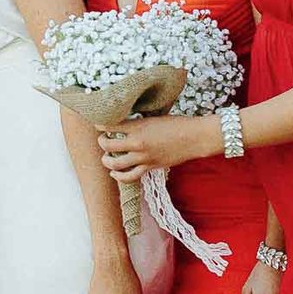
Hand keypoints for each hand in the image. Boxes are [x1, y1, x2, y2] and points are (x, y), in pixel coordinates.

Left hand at [98, 114, 218, 179]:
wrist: (194, 138)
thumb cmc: (177, 124)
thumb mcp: (154, 117)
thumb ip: (138, 123)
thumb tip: (124, 123)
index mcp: (138, 127)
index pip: (110, 126)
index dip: (100, 125)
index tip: (98, 124)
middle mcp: (137, 143)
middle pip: (108, 145)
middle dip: (101, 142)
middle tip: (102, 139)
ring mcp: (143, 157)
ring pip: (115, 163)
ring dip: (106, 160)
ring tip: (105, 157)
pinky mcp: (149, 167)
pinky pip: (129, 176)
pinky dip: (119, 176)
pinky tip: (114, 172)